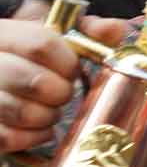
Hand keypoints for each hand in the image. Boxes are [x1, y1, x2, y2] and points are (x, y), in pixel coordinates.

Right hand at [0, 16, 121, 153]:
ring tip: (50, 110)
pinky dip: (34, 136)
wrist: (7, 79)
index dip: (68, 63)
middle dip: (61, 92)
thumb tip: (115, 28)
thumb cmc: (35, 59)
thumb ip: (87, 31)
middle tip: (62, 94)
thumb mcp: (58, 36)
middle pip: (35, 82)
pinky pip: (9, 138)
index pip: (41, 44)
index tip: (73, 71)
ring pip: (22, 112)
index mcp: (2, 34)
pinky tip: (40, 129)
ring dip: (48, 116)